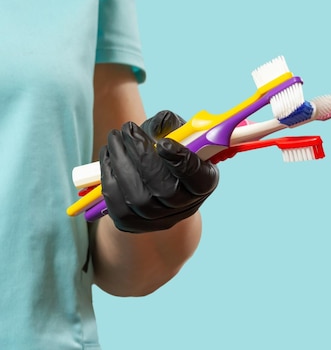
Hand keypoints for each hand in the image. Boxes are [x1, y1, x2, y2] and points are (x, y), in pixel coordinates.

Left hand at [99, 110, 218, 232]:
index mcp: (204, 181)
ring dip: (120, 165)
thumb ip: (168, 124)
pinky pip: (117, 208)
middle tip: (125, 130)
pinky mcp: (135, 225)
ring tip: (114, 139)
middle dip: (141, 157)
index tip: (163, 143)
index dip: (181, 162)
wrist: (155, 176)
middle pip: (164, 190)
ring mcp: (160, 220)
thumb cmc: (169, 146)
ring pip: (137, 199)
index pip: (197, 177)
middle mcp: (185, 205)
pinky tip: (108, 158)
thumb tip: (155, 126)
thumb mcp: (175, 131)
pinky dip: (108, 179)